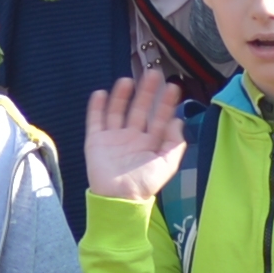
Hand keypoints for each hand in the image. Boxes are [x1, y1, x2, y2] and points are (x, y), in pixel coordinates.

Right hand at [83, 72, 188, 204]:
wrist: (118, 198)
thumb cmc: (144, 184)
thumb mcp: (167, 164)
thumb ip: (175, 143)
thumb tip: (178, 121)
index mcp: (150, 144)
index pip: (159, 118)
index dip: (166, 103)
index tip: (173, 86)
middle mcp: (132, 138)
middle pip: (140, 110)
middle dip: (147, 92)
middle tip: (153, 74)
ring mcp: (113, 138)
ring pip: (118, 111)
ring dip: (122, 96)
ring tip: (128, 79)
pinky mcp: (96, 141)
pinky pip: (95, 120)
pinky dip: (97, 107)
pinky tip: (101, 93)